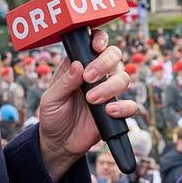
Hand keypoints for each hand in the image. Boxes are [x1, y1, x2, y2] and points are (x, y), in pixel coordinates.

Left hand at [37, 29, 138, 180]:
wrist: (59, 143)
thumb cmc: (53, 115)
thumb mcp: (51, 99)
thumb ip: (64, 82)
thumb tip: (78, 65)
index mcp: (80, 64)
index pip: (95, 43)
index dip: (100, 39)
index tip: (96, 47)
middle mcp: (97, 74)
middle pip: (114, 55)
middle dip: (105, 62)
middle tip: (89, 78)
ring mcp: (108, 92)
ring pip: (124, 77)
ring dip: (110, 86)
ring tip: (92, 100)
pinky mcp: (116, 111)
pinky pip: (130, 104)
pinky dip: (123, 107)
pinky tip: (108, 112)